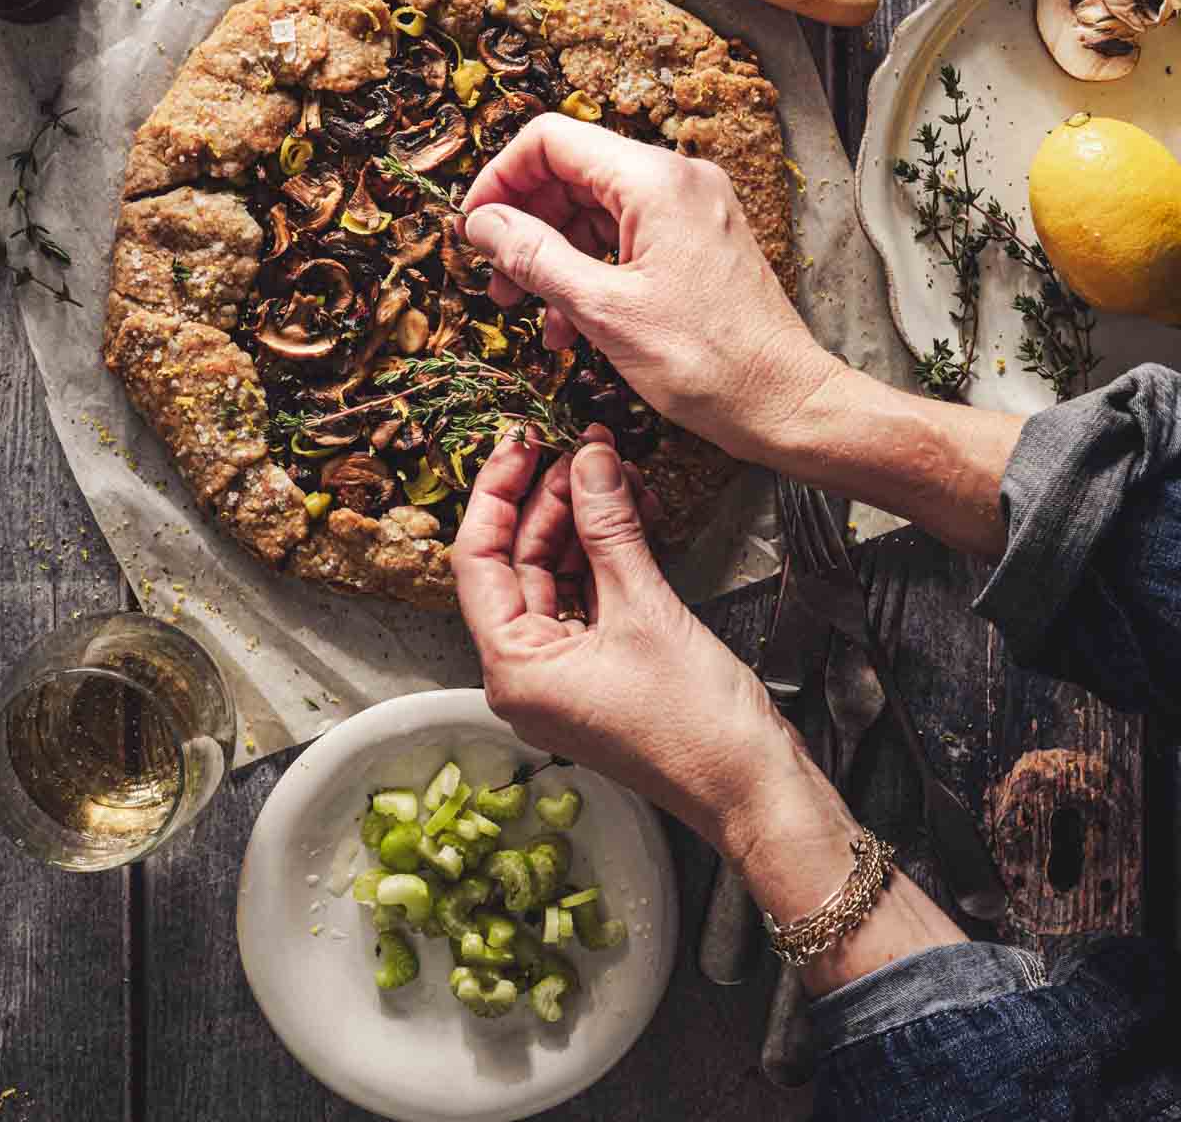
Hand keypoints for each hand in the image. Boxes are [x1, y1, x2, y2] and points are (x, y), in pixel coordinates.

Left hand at [452, 428, 789, 842]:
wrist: (755, 787)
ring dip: (586, 522)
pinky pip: (590, 596)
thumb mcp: (644, 606)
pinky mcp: (603, 668)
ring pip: (557, 574)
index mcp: (512, 669)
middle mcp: (527, 674)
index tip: (522, 444)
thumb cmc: (696, 725)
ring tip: (615, 470)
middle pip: (518, 563)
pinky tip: (632, 511)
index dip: (497, 493)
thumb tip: (589, 459)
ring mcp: (566, 672)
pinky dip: (608, 554)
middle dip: (553, 501)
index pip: (477, 560)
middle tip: (584, 449)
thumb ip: (608, 525)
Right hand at [461, 115, 835, 463]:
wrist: (786, 403)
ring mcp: (691, 210)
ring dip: (554, 257)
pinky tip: (572, 325)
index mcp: (655, 180)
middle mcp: (677, 180)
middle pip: (571, 174)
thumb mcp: (602, 310)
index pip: (550, 141)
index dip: (500, 180)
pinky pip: (626, 238)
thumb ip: (533, 256)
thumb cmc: (707, 363)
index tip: (473, 229)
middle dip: (526, 226)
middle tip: (496, 283)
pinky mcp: (697, 242)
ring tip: (531, 315)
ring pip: (595, 211)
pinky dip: (591, 271)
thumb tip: (480, 223)